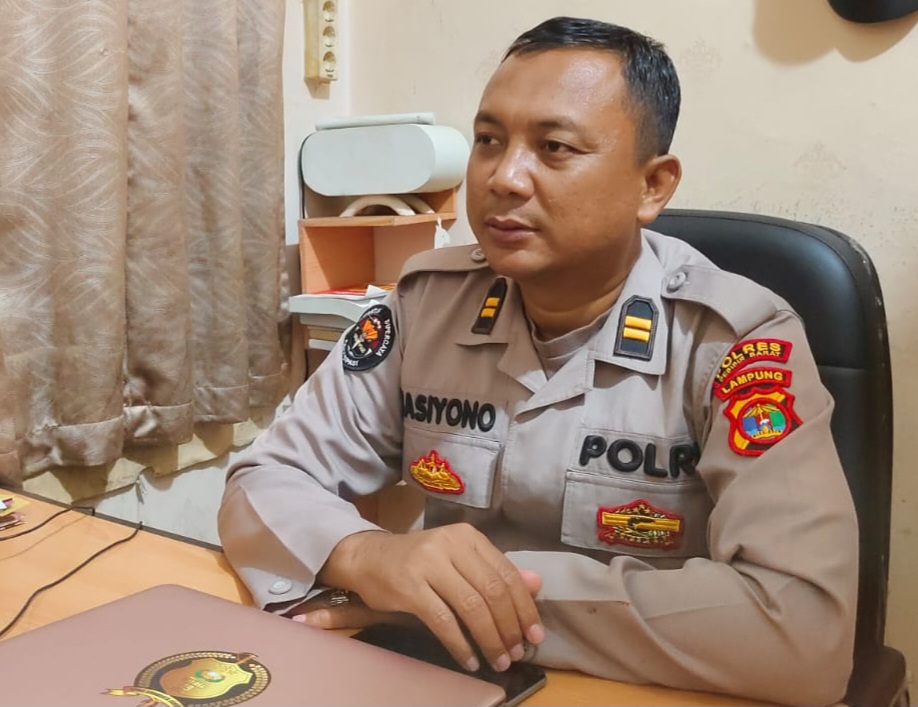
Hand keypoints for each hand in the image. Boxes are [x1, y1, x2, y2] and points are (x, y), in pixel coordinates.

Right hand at [317, 524, 544, 672]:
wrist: (368, 557)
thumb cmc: (419, 560)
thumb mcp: (459, 560)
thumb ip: (495, 572)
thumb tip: (537, 584)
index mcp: (468, 536)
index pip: (506, 573)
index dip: (525, 607)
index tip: (535, 635)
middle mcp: (451, 544)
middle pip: (492, 591)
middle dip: (509, 627)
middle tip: (518, 653)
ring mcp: (428, 564)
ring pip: (471, 607)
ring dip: (490, 639)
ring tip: (499, 661)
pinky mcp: (409, 586)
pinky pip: (443, 621)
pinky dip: (460, 645)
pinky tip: (470, 660)